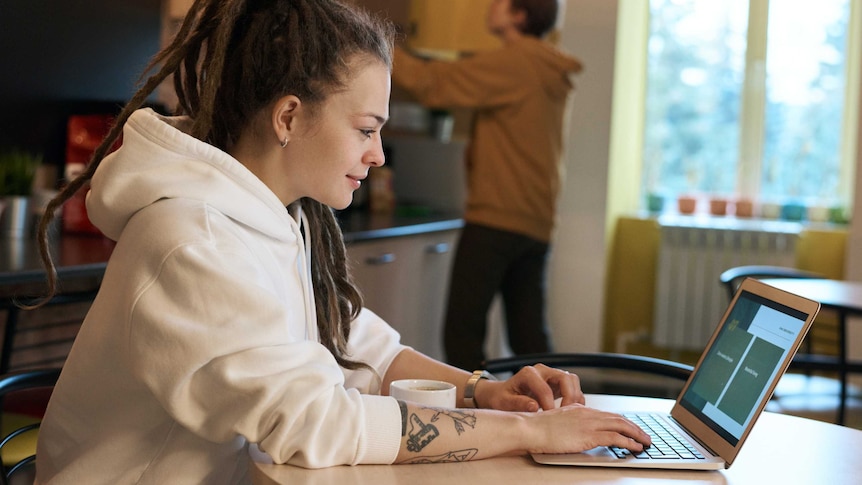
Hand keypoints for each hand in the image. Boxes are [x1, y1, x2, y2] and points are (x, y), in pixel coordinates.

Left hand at [477, 364, 584, 411]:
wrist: (502, 394)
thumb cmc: (502, 398)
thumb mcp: (503, 402)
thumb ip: (517, 403)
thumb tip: (534, 407)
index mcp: (528, 373)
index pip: (545, 388)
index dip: (549, 404)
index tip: (550, 418)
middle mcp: (542, 371)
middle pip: (565, 378)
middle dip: (569, 397)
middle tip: (566, 414)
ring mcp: (551, 376)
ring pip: (572, 380)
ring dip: (575, 397)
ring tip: (570, 414)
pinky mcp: (557, 384)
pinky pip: (573, 388)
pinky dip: (576, 400)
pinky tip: (571, 413)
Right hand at [526, 404, 651, 453]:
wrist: (530, 428)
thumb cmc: (537, 427)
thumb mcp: (557, 421)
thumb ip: (570, 424)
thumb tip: (576, 433)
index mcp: (579, 409)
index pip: (607, 414)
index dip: (622, 421)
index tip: (631, 428)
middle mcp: (587, 413)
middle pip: (618, 418)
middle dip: (634, 427)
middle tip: (645, 436)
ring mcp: (588, 424)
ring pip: (621, 426)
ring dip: (636, 434)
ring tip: (645, 442)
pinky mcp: (588, 435)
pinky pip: (615, 438)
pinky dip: (628, 442)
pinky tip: (635, 447)